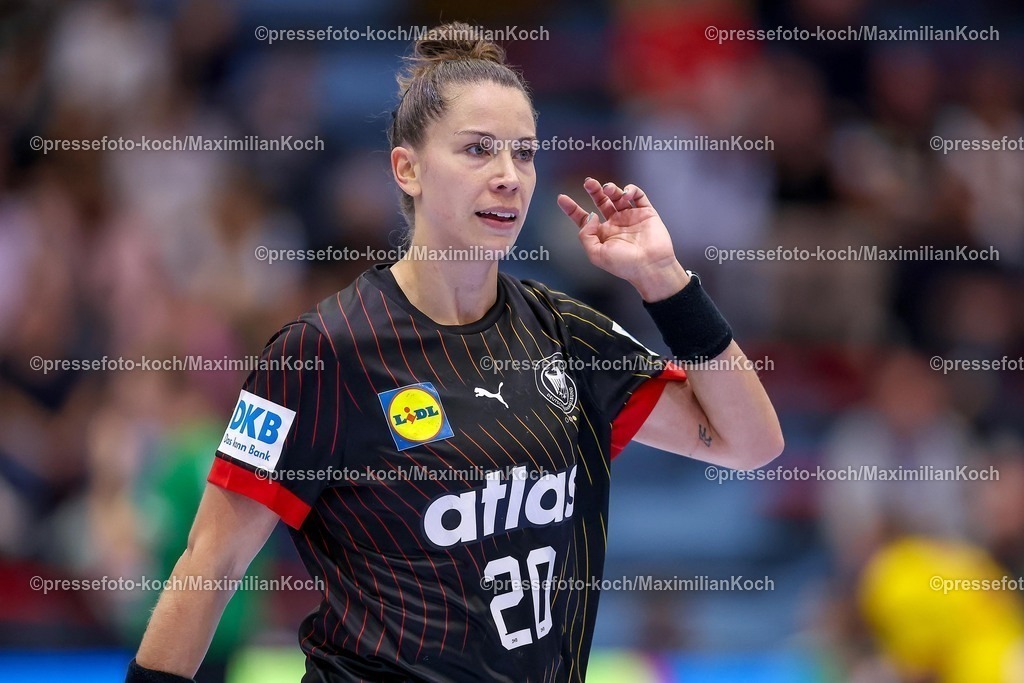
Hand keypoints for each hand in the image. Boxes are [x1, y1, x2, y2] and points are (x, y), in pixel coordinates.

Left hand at [556, 178, 688, 300]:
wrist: (650, 267)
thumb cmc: (625, 265)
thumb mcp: (596, 254)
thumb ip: (586, 234)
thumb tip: (590, 216)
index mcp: (603, 234)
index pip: (584, 218)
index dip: (572, 208)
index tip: (562, 198)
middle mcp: (616, 224)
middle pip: (601, 202)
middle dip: (594, 190)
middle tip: (588, 182)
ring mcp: (631, 217)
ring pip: (618, 196)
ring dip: (611, 189)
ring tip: (608, 189)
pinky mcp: (646, 212)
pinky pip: (638, 196)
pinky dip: (631, 190)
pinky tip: (625, 194)